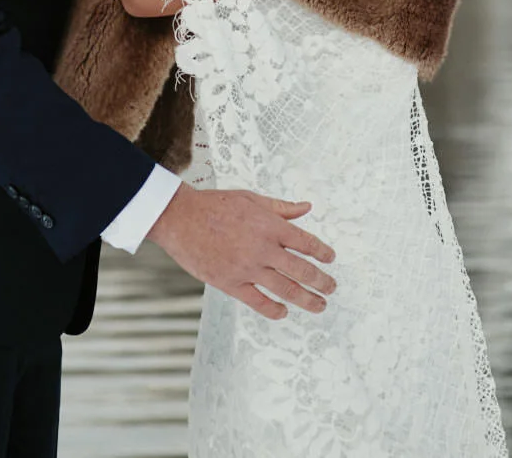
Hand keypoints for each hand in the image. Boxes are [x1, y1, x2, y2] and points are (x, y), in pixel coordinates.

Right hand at [147, 184, 336, 320]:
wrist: (180, 218)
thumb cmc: (214, 205)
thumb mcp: (251, 199)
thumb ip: (281, 208)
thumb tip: (306, 207)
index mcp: (270, 226)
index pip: (306, 242)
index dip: (322, 252)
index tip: (330, 259)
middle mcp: (263, 249)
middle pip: (302, 270)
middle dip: (322, 281)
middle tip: (331, 288)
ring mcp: (247, 268)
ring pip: (286, 289)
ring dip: (307, 299)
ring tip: (320, 305)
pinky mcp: (230, 283)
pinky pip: (258, 302)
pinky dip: (274, 309)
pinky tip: (283, 312)